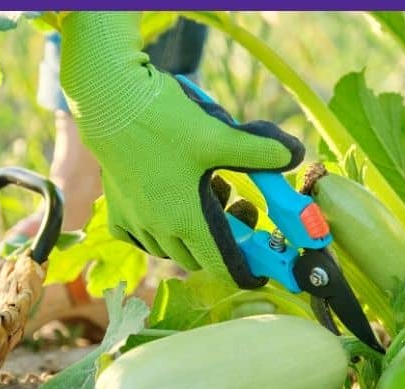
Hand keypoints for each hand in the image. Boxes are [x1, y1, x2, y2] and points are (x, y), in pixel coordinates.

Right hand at [59, 12, 303, 287]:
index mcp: (189, 221)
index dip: (246, 272)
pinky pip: (141, 238)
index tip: (260, 269)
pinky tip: (168, 207)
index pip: (223, 268)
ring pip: (171, 250)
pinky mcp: (117, 211)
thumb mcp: (220, 135)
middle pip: (200, 259)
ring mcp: (135, 223)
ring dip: (193, 235)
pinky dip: (159, 232)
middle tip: (238, 209)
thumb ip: (261, 151)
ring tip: (206, 195)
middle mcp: (160, 231)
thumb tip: (294, 155)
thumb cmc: (164, 121)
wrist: (110, 101)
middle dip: (224, 244)